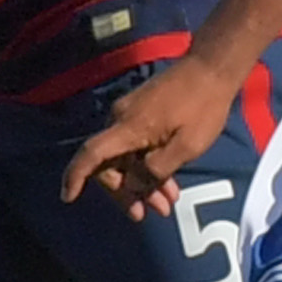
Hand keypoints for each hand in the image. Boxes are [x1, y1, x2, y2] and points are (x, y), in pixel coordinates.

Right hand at [59, 58, 242, 219]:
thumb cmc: (202, 107)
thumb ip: (156, 169)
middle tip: (149, 213)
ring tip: (166, 204)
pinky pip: (136, 146)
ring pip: (126, 157)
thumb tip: (133, 185)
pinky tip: (168, 183)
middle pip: (109, 163)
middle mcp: (121, 119)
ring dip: (142, 182)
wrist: (212, 68)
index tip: (69, 198)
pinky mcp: (142, 112)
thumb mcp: (185, 147)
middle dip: (127, 192)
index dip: (76, 177)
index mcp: (128, 127)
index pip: (91, 154)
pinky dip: (148, 166)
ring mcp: (131, 114)